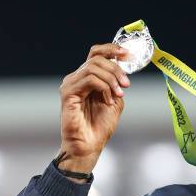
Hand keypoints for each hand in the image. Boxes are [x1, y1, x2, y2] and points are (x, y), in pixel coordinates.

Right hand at [57, 43, 129, 173]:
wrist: (89, 146)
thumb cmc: (99, 127)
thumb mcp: (115, 100)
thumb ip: (116, 84)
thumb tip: (122, 70)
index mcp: (87, 78)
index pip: (96, 54)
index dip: (112, 49)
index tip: (128, 54)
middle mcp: (76, 78)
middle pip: (97, 58)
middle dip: (116, 69)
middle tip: (126, 85)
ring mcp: (70, 84)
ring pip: (94, 67)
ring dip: (111, 79)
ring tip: (119, 94)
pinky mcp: (68, 93)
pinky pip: (89, 79)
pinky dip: (104, 87)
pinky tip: (108, 101)